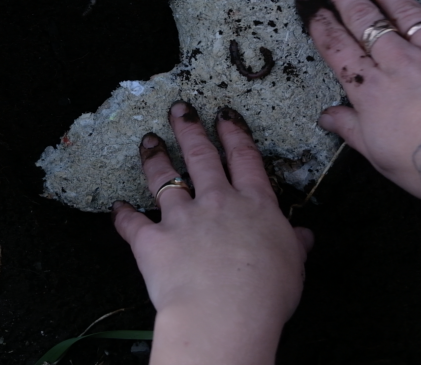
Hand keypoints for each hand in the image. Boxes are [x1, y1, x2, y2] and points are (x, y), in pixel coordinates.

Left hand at [112, 102, 312, 364]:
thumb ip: (294, 245)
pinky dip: (123, 216)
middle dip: (190, 129)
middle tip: (179, 109)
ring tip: (148, 141)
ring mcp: (182, 218)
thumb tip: (304, 236)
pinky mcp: (153, 240)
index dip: (234, 134)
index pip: (244, 160)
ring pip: (165, 179)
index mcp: (255, 205)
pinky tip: (116, 208)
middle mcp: (217, 202)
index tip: (224, 115)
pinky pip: (133, 224)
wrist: (225, 313)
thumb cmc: (266, 293)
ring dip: (155, 158)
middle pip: (202, 157)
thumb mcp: (294, 265)